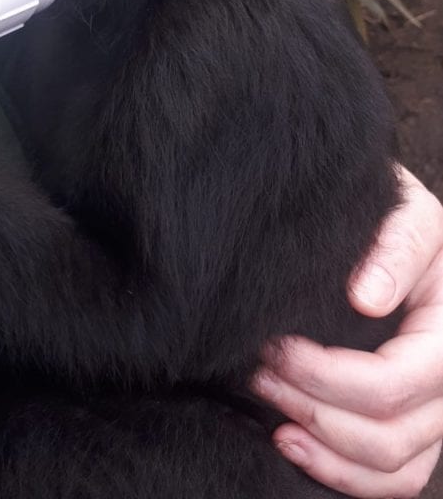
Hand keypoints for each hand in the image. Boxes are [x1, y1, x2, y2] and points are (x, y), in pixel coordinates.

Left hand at [252, 167, 442, 497]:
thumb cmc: (395, 214)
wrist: (388, 222)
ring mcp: (437, 413)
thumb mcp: (404, 210)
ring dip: (321, 448)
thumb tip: (365, 298)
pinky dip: (340, 471)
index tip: (274, 345)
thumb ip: (393, 247)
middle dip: (311, 409)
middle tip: (258, 371)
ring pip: (391, 470)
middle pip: (388, 436)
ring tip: (269, 408)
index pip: (391, 383)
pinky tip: (292, 440)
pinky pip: (391, 478)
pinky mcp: (414, 425)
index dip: (324, 376)